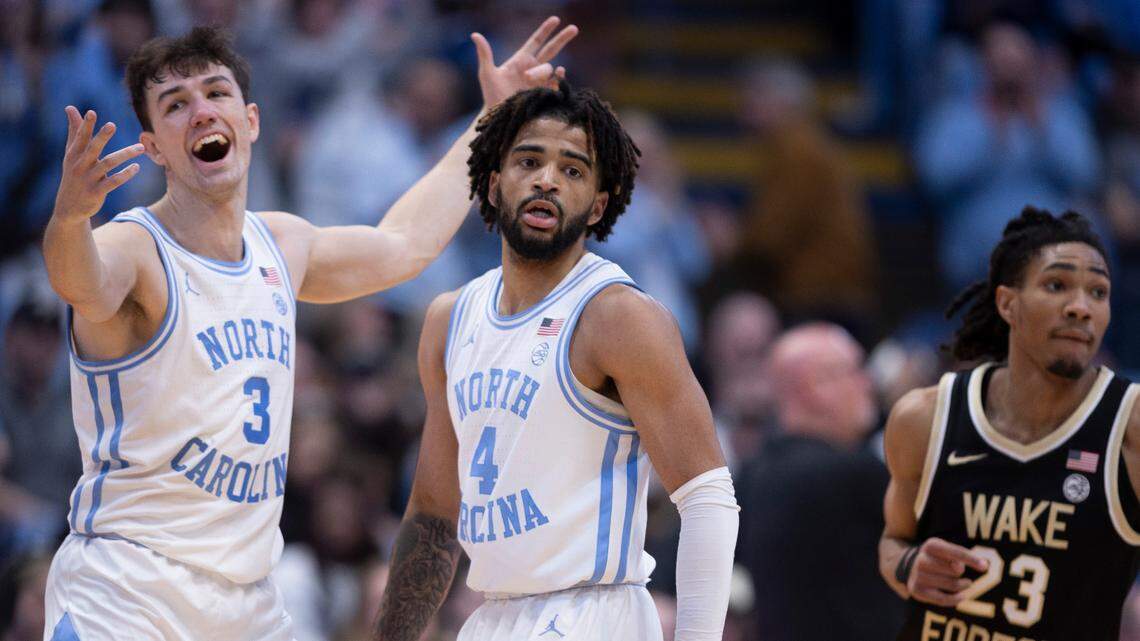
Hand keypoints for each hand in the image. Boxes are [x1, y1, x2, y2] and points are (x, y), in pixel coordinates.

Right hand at [53, 106, 145, 223]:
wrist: (68, 207)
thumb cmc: (73, 174)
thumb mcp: (71, 153)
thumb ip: (74, 131)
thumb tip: (70, 107)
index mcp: (73, 155)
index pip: (80, 138)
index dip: (85, 126)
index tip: (91, 112)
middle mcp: (79, 166)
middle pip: (92, 149)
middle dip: (101, 137)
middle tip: (112, 124)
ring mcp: (88, 179)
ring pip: (108, 164)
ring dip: (125, 154)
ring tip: (141, 147)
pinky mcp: (96, 192)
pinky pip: (113, 182)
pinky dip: (125, 174)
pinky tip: (137, 167)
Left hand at [471, 16, 577, 107]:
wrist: (500, 117)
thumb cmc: (492, 95)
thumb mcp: (487, 73)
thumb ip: (485, 54)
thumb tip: (474, 34)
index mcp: (521, 59)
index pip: (536, 41)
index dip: (545, 30)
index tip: (556, 19)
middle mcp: (534, 68)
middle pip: (552, 49)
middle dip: (562, 38)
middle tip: (574, 28)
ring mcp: (542, 81)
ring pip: (550, 68)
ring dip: (541, 71)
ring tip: (528, 79)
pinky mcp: (546, 93)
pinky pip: (557, 84)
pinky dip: (559, 79)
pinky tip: (559, 75)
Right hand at [907, 538, 989, 607]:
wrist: (911, 567)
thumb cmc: (938, 558)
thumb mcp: (947, 550)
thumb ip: (958, 555)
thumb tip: (962, 566)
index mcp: (931, 545)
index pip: (955, 552)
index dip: (970, 559)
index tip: (985, 566)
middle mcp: (921, 559)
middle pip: (955, 571)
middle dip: (961, 572)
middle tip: (958, 571)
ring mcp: (918, 575)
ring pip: (952, 585)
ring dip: (962, 585)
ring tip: (963, 583)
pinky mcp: (917, 590)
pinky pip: (943, 599)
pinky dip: (957, 599)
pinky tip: (963, 595)